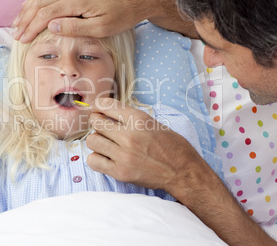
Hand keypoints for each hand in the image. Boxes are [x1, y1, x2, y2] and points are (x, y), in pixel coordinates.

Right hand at [13, 0, 170, 42]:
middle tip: (16, 33)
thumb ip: (75, 28)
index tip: (22, 39)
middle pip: (40, 1)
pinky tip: (33, 4)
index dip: (31, 27)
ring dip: (29, 7)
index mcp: (77, 0)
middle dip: (26, 18)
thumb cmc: (121, 15)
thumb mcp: (101, 28)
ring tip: (18, 20)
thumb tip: (51, 26)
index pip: (45, 13)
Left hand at [85, 98, 204, 194]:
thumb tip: (107, 112)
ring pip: (92, 141)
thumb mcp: (153, 123)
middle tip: (103, 128)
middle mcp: (129, 135)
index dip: (98, 105)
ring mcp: (124, 155)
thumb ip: (130, 118)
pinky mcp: (121, 172)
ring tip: (106, 144)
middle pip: (96, 122)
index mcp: (139, 119)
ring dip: (97, 141)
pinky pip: (93, 161)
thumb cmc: (172, 146)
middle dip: (97, 123)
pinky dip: (96, 159)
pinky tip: (106, 158)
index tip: (97, 109)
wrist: (183, 172)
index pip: (106, 104)